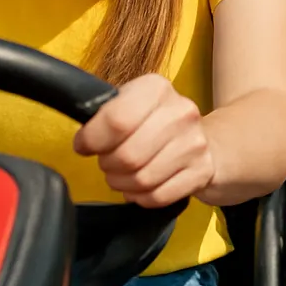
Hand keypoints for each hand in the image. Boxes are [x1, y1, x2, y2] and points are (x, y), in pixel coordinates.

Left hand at [74, 74, 216, 207]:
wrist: (201, 137)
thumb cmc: (152, 122)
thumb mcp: (128, 104)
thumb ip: (103, 117)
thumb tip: (83, 142)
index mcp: (157, 89)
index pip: (116, 120)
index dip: (91, 139)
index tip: (85, 144)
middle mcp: (181, 113)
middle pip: (127, 155)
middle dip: (108, 164)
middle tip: (108, 161)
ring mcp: (194, 144)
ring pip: (142, 180)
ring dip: (122, 183)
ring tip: (122, 174)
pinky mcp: (201, 172)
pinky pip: (158, 197)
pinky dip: (140, 197)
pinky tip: (139, 186)